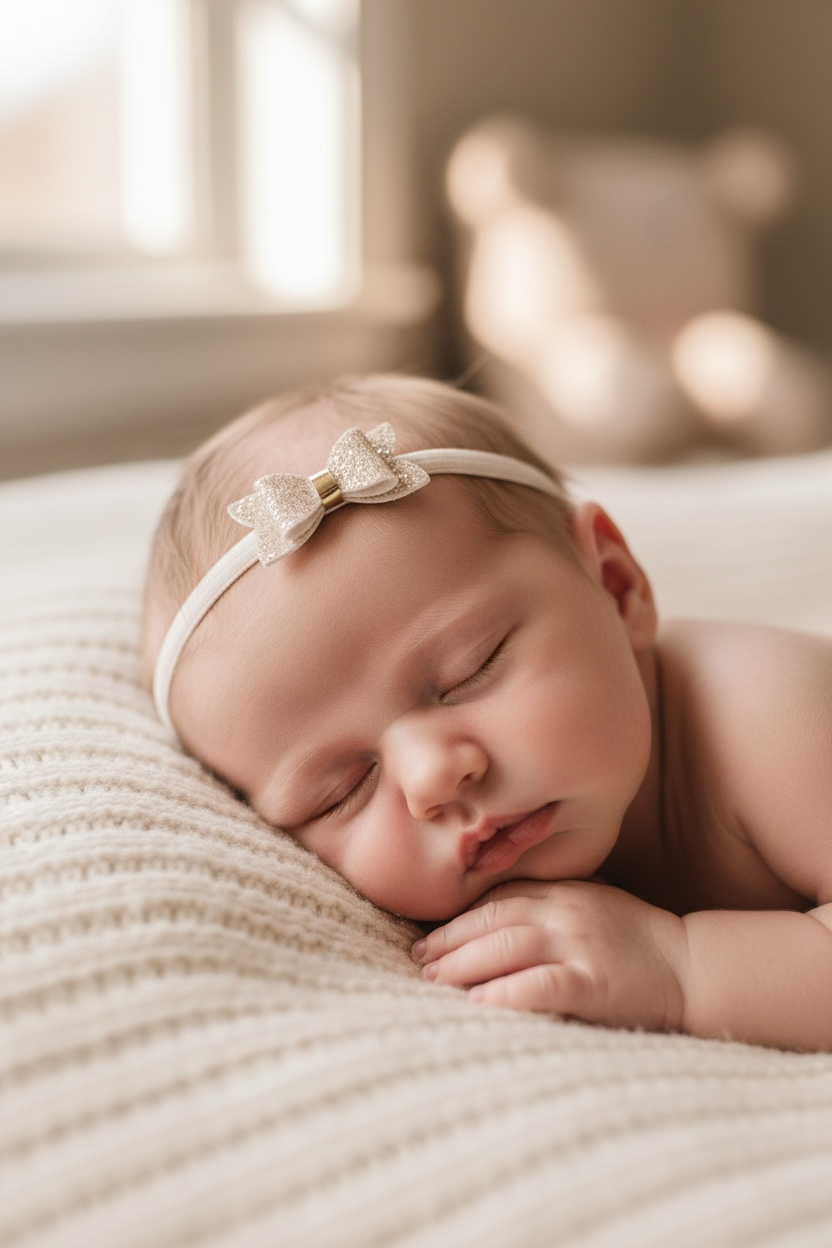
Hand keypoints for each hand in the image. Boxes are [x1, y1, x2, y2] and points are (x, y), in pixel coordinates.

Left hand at [412, 879, 686, 1032]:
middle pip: (493, 921)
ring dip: (463, 965)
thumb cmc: (639, 943)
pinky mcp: (596, 984)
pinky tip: (478, 1003)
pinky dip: (506, 992)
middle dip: (449, 942)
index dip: (457, 919)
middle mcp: (567, 913)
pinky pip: (542, 985)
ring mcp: (582, 946)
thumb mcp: (592, 906)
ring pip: (508, 946)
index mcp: (564, 893)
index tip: (427, 939)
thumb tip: (493, 922)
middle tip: (418, 964)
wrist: (694, 968)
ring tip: (433, 983)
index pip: (498, 899)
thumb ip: (550, 906)